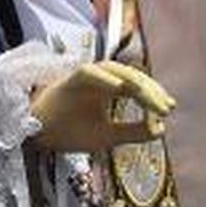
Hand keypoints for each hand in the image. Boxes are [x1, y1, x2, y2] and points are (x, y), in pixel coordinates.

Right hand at [29, 60, 175, 152]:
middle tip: (165, 107)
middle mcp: (102, 78)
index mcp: (111, 88)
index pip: (139, 86)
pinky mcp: (71, 78)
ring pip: (115, 70)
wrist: (36, 136)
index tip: (169, 109)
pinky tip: (121, 88)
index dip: (156, 95)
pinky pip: (90, 72)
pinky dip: (105, 78)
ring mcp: (87, 76)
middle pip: (132, 76)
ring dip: (133, 82)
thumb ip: (132, 131)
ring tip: (149, 97)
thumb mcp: (106, 136)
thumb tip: (161, 129)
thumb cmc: (70, 132)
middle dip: (150, 90)